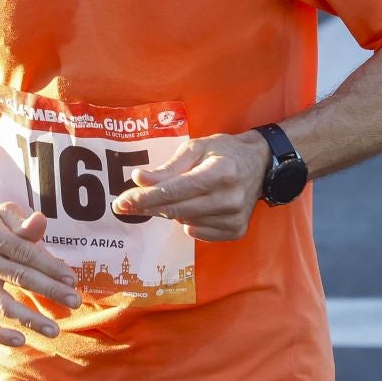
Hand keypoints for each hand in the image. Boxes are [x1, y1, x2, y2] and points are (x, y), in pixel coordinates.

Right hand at [0, 203, 82, 347]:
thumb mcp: (5, 214)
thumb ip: (23, 222)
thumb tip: (40, 222)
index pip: (21, 250)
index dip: (48, 265)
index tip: (72, 279)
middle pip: (16, 276)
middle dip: (49, 290)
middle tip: (75, 301)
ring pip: (0, 304)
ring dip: (29, 318)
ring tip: (54, 330)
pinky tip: (21, 340)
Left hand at [111, 131, 269, 242]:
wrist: (260, 165)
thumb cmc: (224, 152)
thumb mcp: (196, 148)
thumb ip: (168, 167)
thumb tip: (139, 179)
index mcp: (220, 172)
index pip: (174, 190)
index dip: (145, 198)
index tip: (121, 203)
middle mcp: (230, 198)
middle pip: (176, 210)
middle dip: (147, 207)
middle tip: (124, 205)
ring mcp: (235, 218)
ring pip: (184, 221)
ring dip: (170, 211)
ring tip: (173, 196)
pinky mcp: (236, 231)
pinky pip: (198, 232)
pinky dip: (188, 221)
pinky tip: (195, 206)